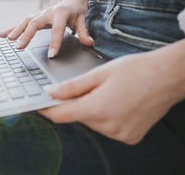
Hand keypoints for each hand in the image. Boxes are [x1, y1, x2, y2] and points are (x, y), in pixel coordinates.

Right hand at [0, 0, 93, 57]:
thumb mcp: (82, 20)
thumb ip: (84, 32)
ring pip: (25, 22)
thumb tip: (90, 43)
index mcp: (60, 13)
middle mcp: (47, 12)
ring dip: (15, 31)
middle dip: (26, 35)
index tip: (51, 55)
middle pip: (34, 24)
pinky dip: (11, 29)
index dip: (55, 42)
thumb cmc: (77, 11)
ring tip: (7, 40)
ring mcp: (39, 14)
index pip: (57, 29)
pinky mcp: (34, 17)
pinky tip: (1, 35)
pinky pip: (21, 23)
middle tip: (20, 47)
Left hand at [39, 45, 184, 144]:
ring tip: (108, 91)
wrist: (169, 77)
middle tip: (86, 86)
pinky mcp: (130, 137)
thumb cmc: (136, 69)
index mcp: (97, 109)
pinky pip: (107, 127)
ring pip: (92, 122)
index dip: (46, 109)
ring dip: (92, 109)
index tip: (38, 104)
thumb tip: (49, 93)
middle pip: (78, 116)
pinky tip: (117, 102)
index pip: (61, 115)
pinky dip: (106, 116)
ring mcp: (120, 134)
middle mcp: (107, 126)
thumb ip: (71, 86)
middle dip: (75, 103)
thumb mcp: (99, 73)